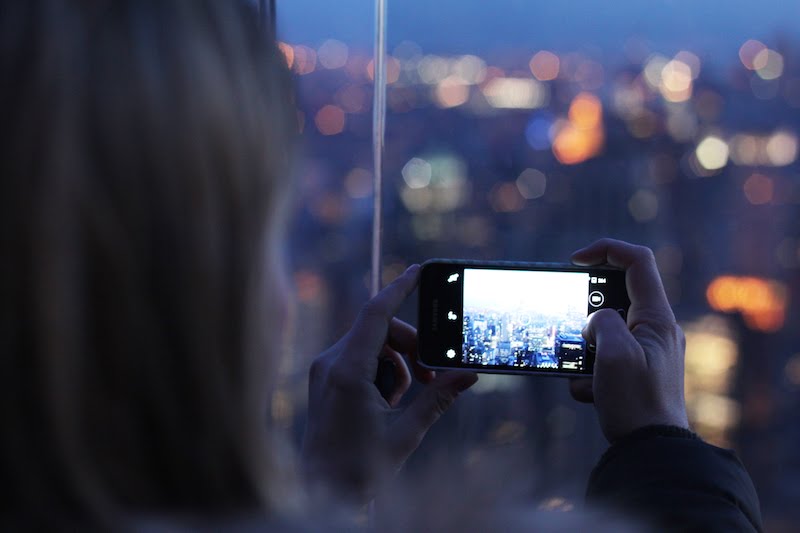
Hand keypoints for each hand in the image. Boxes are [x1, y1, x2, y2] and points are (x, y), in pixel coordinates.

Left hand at [302, 265, 477, 502]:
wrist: (321, 492)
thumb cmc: (358, 469)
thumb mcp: (406, 433)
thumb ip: (437, 399)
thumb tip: (468, 375)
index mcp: (347, 371)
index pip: (376, 313)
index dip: (399, 288)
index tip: (419, 271)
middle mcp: (331, 363)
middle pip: (380, 330)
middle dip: (410, 346)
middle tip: (432, 376)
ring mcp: (325, 370)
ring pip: (372, 344)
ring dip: (397, 363)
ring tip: (404, 400)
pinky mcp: (326, 378)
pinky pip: (360, 358)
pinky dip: (381, 371)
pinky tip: (387, 402)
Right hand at [569, 239, 688, 442]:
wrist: (651, 450)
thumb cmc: (636, 402)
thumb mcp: (613, 353)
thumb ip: (602, 321)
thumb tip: (597, 321)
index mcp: (657, 318)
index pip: (637, 261)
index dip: (605, 250)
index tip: (575, 261)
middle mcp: (656, 329)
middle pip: (615, 297)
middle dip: (585, 313)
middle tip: (572, 331)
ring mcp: (647, 350)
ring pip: (604, 331)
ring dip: (584, 349)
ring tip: (584, 375)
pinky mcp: (636, 371)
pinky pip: (604, 358)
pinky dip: (589, 373)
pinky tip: (591, 393)